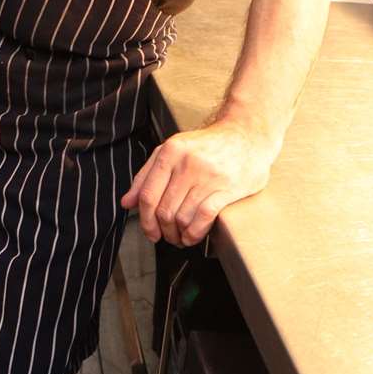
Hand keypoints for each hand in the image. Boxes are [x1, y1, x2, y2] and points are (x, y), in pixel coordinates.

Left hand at [120, 117, 279, 246]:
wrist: (245, 136)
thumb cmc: (205, 146)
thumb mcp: (171, 151)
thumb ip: (146, 175)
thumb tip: (127, 202)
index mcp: (170, 152)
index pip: (148, 194)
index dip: (145, 219)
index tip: (149, 232)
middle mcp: (187, 164)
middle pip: (164, 210)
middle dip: (162, 230)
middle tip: (166, 237)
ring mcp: (208, 176)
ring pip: (182, 216)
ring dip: (178, 235)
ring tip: (180, 238)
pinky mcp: (228, 188)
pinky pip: (204, 217)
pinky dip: (195, 233)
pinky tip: (193, 236)